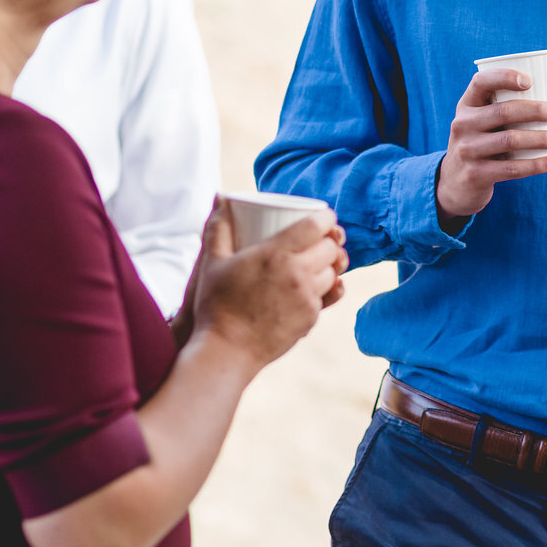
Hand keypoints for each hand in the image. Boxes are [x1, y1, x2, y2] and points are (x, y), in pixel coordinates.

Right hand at [189, 207, 348, 371]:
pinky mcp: (311, 319)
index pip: (317, 225)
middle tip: (321, 238)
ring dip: (330, 264)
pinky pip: (330, 296)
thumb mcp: (211, 261)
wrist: (226, 350)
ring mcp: (307, 298)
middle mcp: (298, 273)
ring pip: (335, 272)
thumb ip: (217, 226)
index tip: (322, 217)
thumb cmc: (215, 304)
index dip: (326, 217)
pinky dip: (328, 288)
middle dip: (330, 240)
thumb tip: (220, 196)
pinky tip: (320, 285)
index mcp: (276, 254)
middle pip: (331, 247)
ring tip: (320, 260)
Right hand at [435, 69, 546, 226]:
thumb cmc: (484, 143)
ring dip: (540, 138)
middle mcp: (463, 124)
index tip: (530, 81)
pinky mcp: (475, 174)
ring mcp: (467, 150)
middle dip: (534, 110)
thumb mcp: (492, 123)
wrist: (455, 184)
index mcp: (467, 105)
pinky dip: (536, 164)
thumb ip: (524, 106)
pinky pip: (511, 168)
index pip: (481, 82)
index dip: (505, 77)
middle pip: (502, 111)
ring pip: (509, 140)